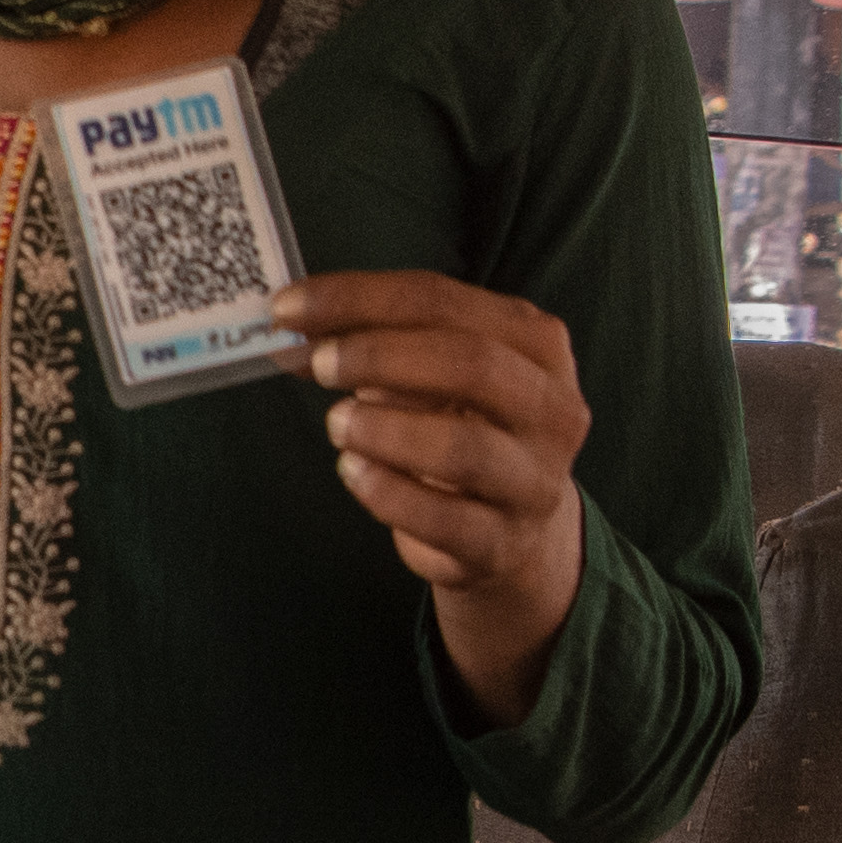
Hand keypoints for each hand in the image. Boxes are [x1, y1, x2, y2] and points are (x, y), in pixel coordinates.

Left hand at [278, 269, 589, 723]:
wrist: (511, 533)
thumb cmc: (461, 429)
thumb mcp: (432, 374)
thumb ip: (374, 341)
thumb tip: (295, 323)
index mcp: (537, 344)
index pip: (445, 300)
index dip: (360, 298)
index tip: (288, 307)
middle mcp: (553, 409)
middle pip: (472, 364)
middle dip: (381, 356)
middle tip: (319, 363)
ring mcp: (535, 481)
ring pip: (463, 447)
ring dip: (385, 429)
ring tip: (337, 423)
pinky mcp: (503, 544)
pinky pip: (443, 519)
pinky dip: (387, 492)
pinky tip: (353, 471)